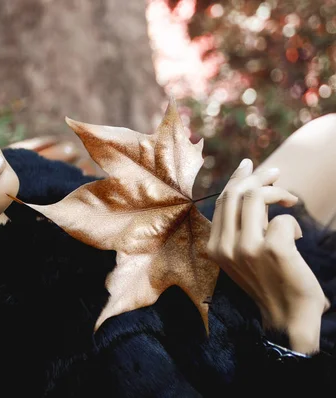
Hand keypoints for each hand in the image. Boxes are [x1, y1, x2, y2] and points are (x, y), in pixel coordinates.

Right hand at [206, 159, 328, 353]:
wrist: (287, 316)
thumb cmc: (269, 281)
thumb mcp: (244, 254)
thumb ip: (242, 225)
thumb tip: (248, 186)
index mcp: (215, 246)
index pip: (222, 201)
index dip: (236, 179)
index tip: (249, 165)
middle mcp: (225, 246)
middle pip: (236, 193)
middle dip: (258, 177)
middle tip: (276, 173)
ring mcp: (247, 248)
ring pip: (256, 198)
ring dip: (278, 192)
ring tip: (291, 199)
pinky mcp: (273, 249)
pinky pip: (283, 218)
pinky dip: (292, 223)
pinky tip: (295, 239)